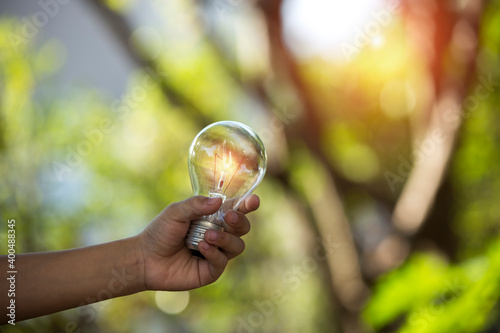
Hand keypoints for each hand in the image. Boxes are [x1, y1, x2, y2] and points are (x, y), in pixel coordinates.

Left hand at [137, 195, 259, 290]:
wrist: (145, 259)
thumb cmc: (160, 232)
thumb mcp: (176, 212)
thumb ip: (196, 205)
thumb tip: (219, 201)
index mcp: (213, 218)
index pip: (236, 210)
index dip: (247, 205)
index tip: (253, 201)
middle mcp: (219, 234)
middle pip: (243, 228)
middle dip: (240, 221)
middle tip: (229, 218)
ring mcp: (217, 253)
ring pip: (237, 245)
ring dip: (225, 239)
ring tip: (207, 236)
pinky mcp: (211, 271)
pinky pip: (222, 261)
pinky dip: (214, 253)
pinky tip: (201, 248)